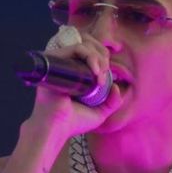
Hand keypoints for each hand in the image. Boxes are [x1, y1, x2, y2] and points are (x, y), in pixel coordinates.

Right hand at [18, 31, 124, 145]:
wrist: (56, 128)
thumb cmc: (73, 122)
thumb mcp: (100, 112)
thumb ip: (112, 101)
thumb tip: (116, 86)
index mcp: (76, 72)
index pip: (92, 52)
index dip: (103, 59)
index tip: (106, 78)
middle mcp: (67, 65)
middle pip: (89, 44)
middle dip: (103, 56)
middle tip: (104, 74)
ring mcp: (60, 62)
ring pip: (84, 44)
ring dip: (98, 57)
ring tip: (100, 74)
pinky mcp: (54, 61)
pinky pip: (75, 48)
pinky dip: (89, 56)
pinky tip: (95, 72)